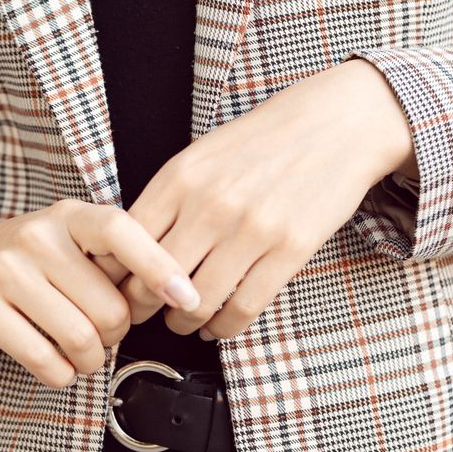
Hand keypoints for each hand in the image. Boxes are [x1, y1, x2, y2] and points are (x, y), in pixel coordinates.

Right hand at [0, 199, 203, 390]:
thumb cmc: (23, 258)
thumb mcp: (64, 239)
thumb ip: (109, 258)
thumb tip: (167, 293)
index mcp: (67, 216)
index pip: (121, 232)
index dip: (159, 266)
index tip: (187, 297)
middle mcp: (37, 236)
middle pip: (108, 306)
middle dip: (116, 334)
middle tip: (104, 335)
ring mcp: (5, 270)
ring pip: (79, 336)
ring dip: (89, 360)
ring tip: (81, 354)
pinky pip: (43, 358)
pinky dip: (59, 374)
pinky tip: (56, 365)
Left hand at [90, 59, 416, 344]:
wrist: (335, 124)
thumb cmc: (263, 142)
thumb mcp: (202, 156)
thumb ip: (168, 198)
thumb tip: (130, 250)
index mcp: (181, 177)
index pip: (127, 244)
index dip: (117, 276)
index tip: (118, 289)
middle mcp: (211, 204)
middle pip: (156, 280)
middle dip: (142, 309)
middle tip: (143, 317)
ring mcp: (252, 229)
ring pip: (198, 302)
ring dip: (183, 323)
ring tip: (183, 322)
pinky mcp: (290, 250)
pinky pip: (244, 308)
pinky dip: (224, 327)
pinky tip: (218, 325)